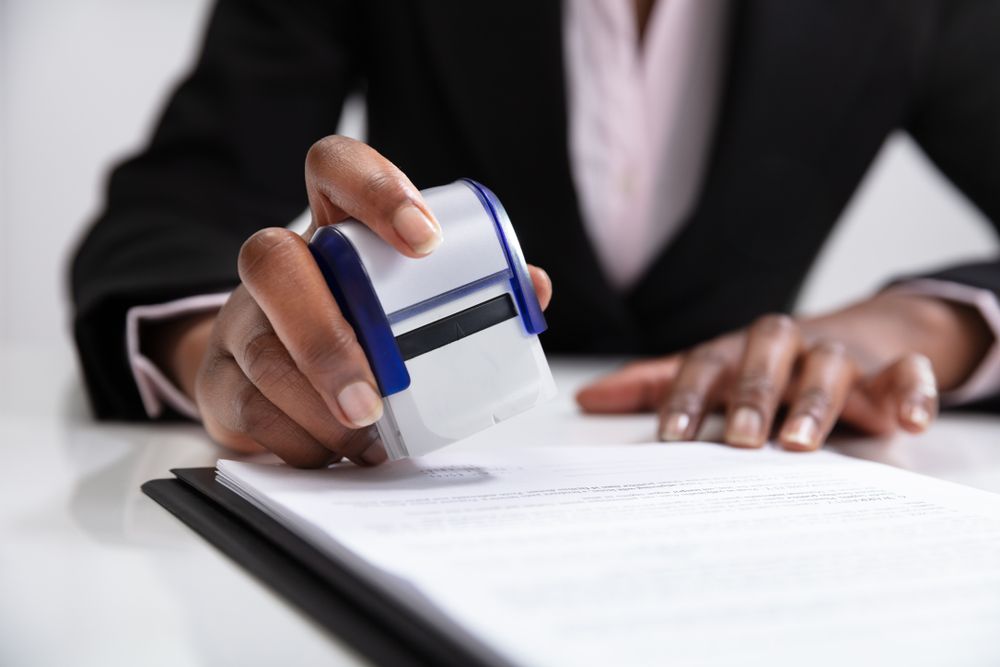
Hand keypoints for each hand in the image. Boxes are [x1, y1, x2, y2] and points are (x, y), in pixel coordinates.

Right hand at [151, 136, 551, 466]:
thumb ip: (473, 288)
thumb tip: (533, 287)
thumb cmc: (362, 330)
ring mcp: (240, 319)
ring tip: (367, 437)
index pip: (334, 167)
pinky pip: (245, 406)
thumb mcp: (409, 301)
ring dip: (318, 403)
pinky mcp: (218, 378)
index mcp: (333, 230)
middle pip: (272, 261)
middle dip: (326, 336)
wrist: (277, 377)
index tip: (425, 242)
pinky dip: (298, 438)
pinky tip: (334, 450)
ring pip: (260, 348)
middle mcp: (277, 265)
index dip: (374, 189)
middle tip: (376, 396)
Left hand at [576, 292, 992, 449]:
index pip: (705, 366)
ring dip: (814, 401)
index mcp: (736, 351)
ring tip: (799, 443)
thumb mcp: (710, 376)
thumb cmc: (763, 370)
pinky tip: (910, 421)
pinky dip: (912, 392)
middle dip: (751, 395)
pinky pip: (905, 374)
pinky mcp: (888, 372)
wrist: (848, 340)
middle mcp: (784, 348)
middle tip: (738, 440)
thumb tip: (588, 399)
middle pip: (765, 355)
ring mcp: (837, 358)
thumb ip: (655, 387)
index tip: (670, 438)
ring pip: (827, 365)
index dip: (687, 398)